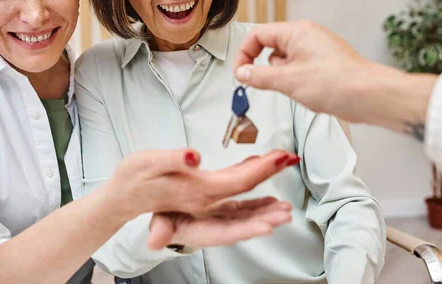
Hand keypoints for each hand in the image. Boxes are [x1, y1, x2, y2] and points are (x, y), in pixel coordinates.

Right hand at [108, 148, 298, 220]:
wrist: (121, 197)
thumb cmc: (132, 179)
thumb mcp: (146, 164)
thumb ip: (171, 160)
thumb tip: (193, 158)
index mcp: (196, 195)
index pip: (236, 184)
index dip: (260, 170)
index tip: (280, 157)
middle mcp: (204, 204)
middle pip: (245, 198)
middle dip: (271, 184)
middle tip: (291, 165)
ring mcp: (205, 205)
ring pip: (243, 207)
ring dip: (266, 201)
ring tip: (287, 197)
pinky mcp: (203, 200)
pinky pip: (233, 201)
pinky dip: (250, 192)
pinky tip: (261, 179)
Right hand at [147, 197, 291, 249]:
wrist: (165, 215)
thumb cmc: (162, 217)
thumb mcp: (158, 221)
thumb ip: (160, 230)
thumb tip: (155, 241)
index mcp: (200, 231)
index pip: (226, 233)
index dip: (246, 230)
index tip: (266, 228)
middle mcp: (216, 226)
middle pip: (244, 225)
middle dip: (266, 220)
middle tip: (285, 215)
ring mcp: (224, 217)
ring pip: (250, 215)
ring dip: (269, 211)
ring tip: (286, 208)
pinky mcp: (227, 208)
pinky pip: (247, 205)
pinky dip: (262, 202)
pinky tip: (275, 200)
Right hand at [233, 20, 380, 122]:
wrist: (368, 95)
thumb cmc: (337, 82)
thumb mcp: (287, 81)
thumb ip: (259, 76)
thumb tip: (242, 73)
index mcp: (296, 32)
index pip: (258, 35)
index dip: (245, 54)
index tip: (241, 73)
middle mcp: (307, 35)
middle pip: (271, 47)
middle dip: (266, 68)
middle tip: (266, 85)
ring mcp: (317, 49)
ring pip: (286, 61)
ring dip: (283, 77)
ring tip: (296, 90)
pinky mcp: (325, 63)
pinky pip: (300, 69)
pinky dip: (297, 81)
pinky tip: (308, 93)